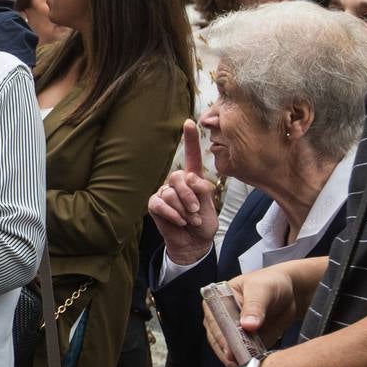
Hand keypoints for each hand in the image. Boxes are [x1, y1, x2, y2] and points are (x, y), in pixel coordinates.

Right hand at [147, 121, 217, 263]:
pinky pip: (160, 204)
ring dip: (182, 210)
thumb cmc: (204, 224)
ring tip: (190, 220)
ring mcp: (164, 193)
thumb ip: (203, 191)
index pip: (191, 156)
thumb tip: (189, 178)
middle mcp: (177, 182)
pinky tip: (179, 221)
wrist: (193, 243)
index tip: (189, 122)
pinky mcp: (155, 205)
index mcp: (193, 178)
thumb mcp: (211, 207)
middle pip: (178, 177)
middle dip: (189, 196)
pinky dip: (172, 214)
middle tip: (196, 212)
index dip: (190, 139)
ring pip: (169, 193)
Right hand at [203, 265, 300, 366]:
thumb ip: (254, 306)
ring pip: (227, 350)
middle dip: (228, 352)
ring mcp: (231, 332)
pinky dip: (246, 362)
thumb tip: (247, 325)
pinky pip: (242, 355)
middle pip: (218, 339)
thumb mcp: (262, 290)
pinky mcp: (244, 343)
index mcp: (216, 300)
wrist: (290, 292)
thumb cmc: (271, 283)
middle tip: (239, 363)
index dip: (221, 336)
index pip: (214, 321)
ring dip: (236, 360)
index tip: (229, 350)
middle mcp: (219, 318)